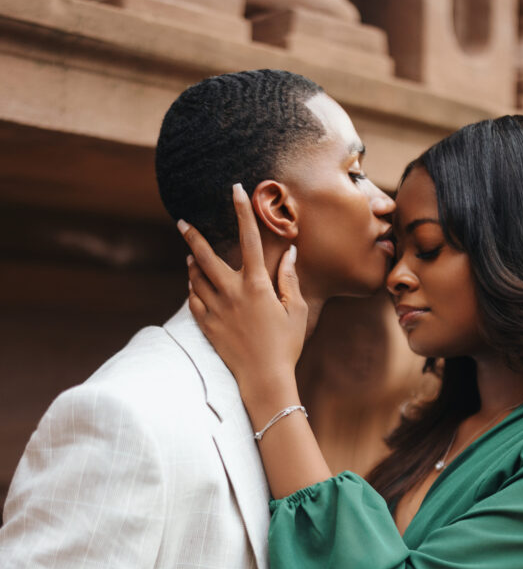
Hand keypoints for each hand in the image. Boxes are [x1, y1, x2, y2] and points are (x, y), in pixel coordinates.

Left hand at [177, 185, 307, 398]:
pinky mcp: (208, 326)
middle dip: (192, 236)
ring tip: (191, 256)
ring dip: (192, 263)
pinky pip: (193, 301)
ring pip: (195, 278)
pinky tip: (194, 285)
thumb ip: (289, 279)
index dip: (243, 211)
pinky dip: (192, 289)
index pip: (249, 239)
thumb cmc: (286, 345)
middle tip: (181, 222)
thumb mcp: (296, 310)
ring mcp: (217, 310)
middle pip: (205, 256)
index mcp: (257, 285)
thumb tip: (289, 254)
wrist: (264, 379)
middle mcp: (232, 293)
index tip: (236, 189)